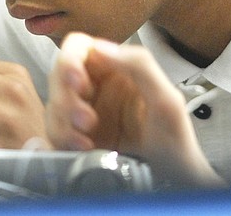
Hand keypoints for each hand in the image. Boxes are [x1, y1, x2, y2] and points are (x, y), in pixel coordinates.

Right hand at [46, 32, 222, 186]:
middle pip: (59, 76)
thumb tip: (101, 47)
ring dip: (64, 122)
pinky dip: (62, 140)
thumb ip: (139, 66)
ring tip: (86, 139)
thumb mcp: (166, 99)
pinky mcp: (78, 137)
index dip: (70, 59)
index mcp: (118, 68)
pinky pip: (54, 131)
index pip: (80, 48)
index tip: (77, 81)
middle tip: (86, 119)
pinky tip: (83, 148)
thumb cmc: (176, 141)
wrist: (173, 181)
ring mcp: (85, 112)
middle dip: (66, 98)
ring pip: (54, 104)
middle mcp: (98, 86)